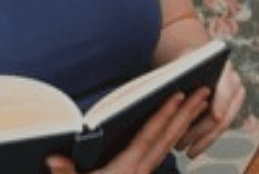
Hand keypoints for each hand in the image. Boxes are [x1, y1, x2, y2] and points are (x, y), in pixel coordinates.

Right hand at [47, 88, 208, 173]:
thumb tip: (53, 158)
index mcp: (128, 169)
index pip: (150, 136)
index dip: (164, 114)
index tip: (179, 95)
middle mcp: (141, 170)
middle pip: (169, 136)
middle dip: (188, 113)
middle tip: (205, 91)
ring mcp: (144, 173)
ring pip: (171, 143)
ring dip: (186, 121)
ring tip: (201, 102)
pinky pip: (164, 150)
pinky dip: (175, 134)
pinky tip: (181, 123)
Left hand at [175, 62, 244, 157]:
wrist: (198, 59)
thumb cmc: (186, 61)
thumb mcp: (183, 64)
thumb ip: (178, 75)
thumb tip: (166, 89)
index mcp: (225, 71)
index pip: (224, 93)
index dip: (219, 105)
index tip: (213, 118)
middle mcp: (236, 84)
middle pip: (222, 115)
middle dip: (202, 133)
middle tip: (182, 145)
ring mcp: (236, 98)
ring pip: (222, 126)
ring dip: (204, 140)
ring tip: (186, 151)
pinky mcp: (231, 109)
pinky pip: (220, 128)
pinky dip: (206, 138)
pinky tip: (193, 147)